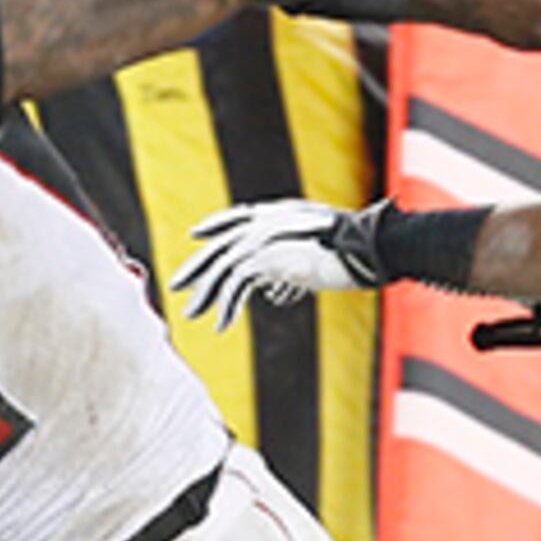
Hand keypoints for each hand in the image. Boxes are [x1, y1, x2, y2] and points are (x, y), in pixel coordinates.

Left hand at [173, 198, 380, 330]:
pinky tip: (221, 326)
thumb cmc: (350, 252)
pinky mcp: (266, 259)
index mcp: (275, 215)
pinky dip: (228, 307)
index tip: (195, 234)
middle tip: (176, 284)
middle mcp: (264, 223)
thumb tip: (276, 286)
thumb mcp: (314, 255)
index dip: (214, 226)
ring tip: (192, 314)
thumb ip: (288, 265)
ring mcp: (263, 239)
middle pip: (220, 246)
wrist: (364, 248)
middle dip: (197, 268)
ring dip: (206, 294)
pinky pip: (236, 287)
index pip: (235, 218)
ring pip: (222, 269)